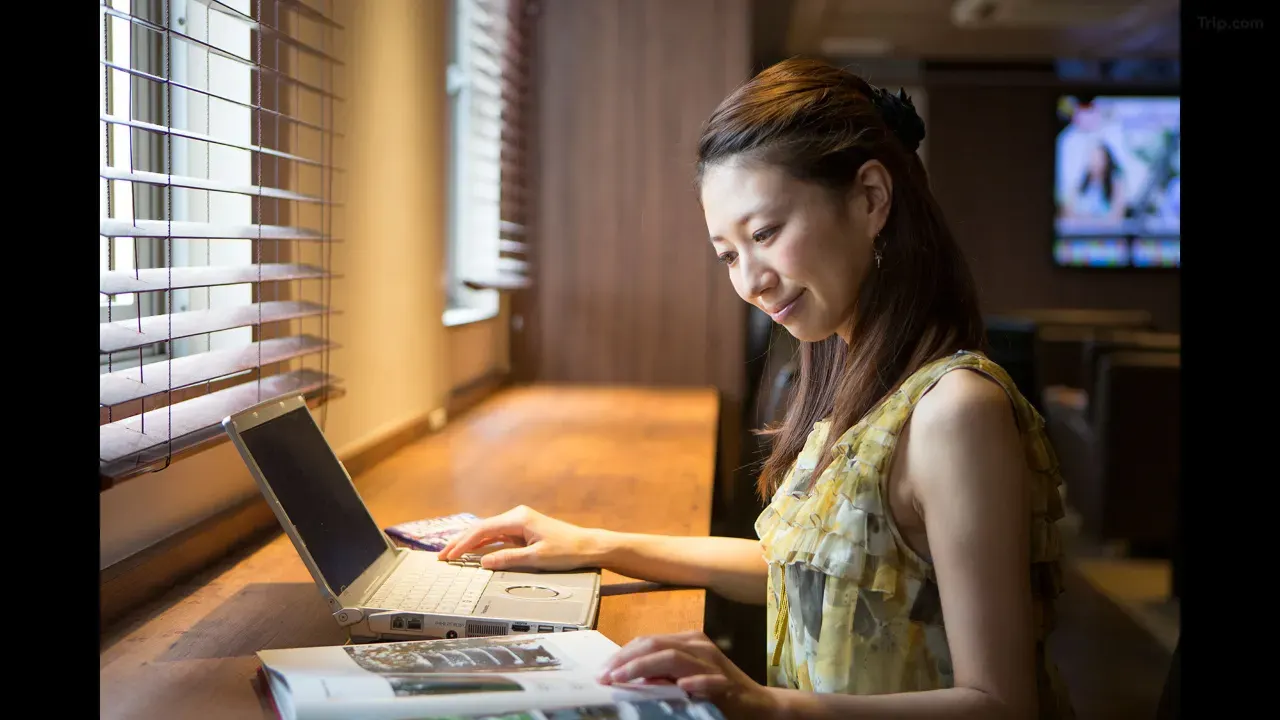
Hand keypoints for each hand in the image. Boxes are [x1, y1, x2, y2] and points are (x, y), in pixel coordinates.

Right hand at [438, 505, 603, 570]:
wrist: (588, 546)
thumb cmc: (567, 550)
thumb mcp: (536, 558)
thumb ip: (507, 560)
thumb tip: (483, 562)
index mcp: (518, 518)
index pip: (482, 530)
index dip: (463, 543)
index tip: (449, 555)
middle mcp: (516, 516)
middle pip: (481, 529)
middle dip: (460, 542)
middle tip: (442, 556)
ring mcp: (519, 523)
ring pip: (487, 532)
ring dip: (469, 543)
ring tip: (452, 554)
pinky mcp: (523, 531)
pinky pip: (497, 537)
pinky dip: (483, 545)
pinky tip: (473, 552)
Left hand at [598, 631, 779, 719]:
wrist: (758, 704)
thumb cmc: (717, 691)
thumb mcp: (683, 679)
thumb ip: (660, 675)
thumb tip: (627, 677)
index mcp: (686, 642)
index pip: (647, 642)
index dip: (622, 655)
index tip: (602, 671)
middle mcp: (697, 646)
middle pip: (654, 645)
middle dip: (625, 660)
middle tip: (604, 676)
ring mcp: (712, 663)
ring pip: (672, 657)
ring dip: (643, 668)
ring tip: (622, 679)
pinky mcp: (726, 683)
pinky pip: (707, 680)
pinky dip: (693, 682)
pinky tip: (680, 688)